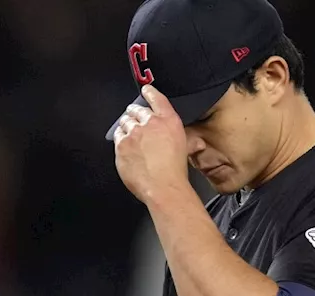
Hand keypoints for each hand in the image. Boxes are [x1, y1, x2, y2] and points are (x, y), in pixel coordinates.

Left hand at [113, 84, 190, 203]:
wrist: (162, 187)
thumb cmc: (175, 172)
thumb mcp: (188, 149)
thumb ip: (190, 140)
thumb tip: (197, 142)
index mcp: (168, 120)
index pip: (157, 99)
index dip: (149, 92)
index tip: (145, 90)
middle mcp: (150, 123)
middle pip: (137, 110)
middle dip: (134, 111)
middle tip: (133, 116)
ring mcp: (134, 133)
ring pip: (125, 122)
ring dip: (126, 124)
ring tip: (128, 131)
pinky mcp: (121, 145)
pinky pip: (117, 136)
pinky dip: (119, 138)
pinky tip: (124, 145)